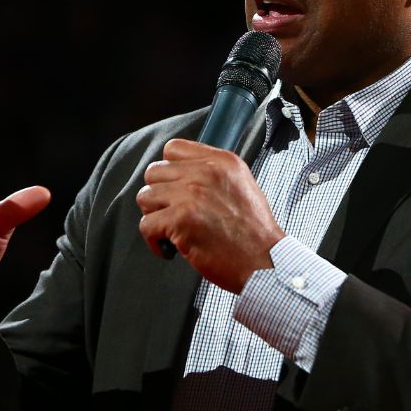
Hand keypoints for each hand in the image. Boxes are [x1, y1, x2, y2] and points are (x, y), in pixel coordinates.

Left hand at [136, 139, 285, 293]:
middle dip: (158, 196)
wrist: (264, 262)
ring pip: (145, 197)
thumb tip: (182, 174)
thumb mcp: (242, 185)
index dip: (169, 171)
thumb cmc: (254, 232)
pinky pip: (146, 225)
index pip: (173, 149)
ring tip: (172, 231)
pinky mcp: (181, 220)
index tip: (174, 189)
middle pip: (154, 172)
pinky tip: (171, 248)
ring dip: (154, 217)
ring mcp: (191, 195)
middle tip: (172, 214)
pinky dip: (154, 240)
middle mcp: (206, 172)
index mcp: (222, 161)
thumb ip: (213, 173)